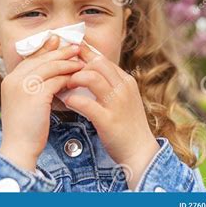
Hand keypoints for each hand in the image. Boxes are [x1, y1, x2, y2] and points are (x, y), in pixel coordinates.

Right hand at [0, 35, 84, 171]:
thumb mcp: (25, 102)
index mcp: (9, 79)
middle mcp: (14, 79)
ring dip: (67, 63)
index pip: (30, 58)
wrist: (18, 148)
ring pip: (50, 67)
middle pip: (41, 59)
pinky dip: (68, 78)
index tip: (58, 40)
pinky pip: (56, 80)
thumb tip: (52, 72)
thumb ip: (33, 85)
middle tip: (75, 47)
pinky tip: (77, 77)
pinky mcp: (35, 95)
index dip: (46, 49)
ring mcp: (23, 86)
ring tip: (81, 61)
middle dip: (60, 52)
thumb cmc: (25, 128)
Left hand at [64, 42, 159, 189]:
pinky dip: (73, 100)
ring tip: (66, 86)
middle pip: (98, 63)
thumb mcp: (123, 99)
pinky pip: (86, 103)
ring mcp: (117, 103)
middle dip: (78, 65)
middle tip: (65, 73)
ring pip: (92, 78)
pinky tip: (67, 102)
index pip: (103, 59)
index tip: (71, 54)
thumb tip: (90, 72)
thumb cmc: (128, 126)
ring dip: (74, 79)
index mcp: (126, 81)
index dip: (85, 55)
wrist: (140, 152)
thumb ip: (110, 85)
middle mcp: (123, 88)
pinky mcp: (108, 120)